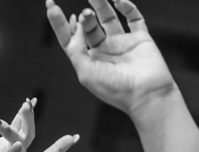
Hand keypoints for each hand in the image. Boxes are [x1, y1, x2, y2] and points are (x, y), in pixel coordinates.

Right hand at [0, 99, 77, 151]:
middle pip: (30, 138)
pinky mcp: (1, 145)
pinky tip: (26, 104)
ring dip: (19, 118)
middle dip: (29, 121)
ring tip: (10, 109)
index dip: (58, 150)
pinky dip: (16, 117)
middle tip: (26, 105)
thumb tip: (17, 146)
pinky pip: (11, 128)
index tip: (72, 138)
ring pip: (20, 131)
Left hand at [46, 0, 176, 115]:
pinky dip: (127, 7)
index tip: (51, 6)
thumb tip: (77, 26)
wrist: (146, 94)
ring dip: (100, 5)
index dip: (60, 24)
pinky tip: (118, 1)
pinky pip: (133, 18)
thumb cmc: (116, 89)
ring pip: (108, 18)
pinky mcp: (140, 38)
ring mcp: (122, 44)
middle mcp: (105, 51)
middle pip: (89, 27)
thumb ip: (76, 49)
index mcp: (89, 62)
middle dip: (85, 18)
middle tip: (86, 15)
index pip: (70, 39)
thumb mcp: (86, 72)